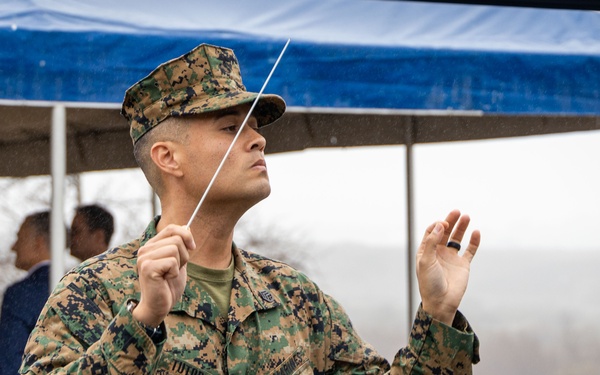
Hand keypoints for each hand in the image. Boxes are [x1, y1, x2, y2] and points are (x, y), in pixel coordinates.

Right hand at [134, 224, 194, 326]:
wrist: (158, 306)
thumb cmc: (168, 285)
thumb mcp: (178, 261)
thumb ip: (180, 245)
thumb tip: (186, 228)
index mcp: (152, 245)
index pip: (172, 228)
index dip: (186, 234)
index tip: (192, 247)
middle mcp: (145, 249)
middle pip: (177, 239)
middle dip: (184, 255)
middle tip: (175, 269)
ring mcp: (144, 258)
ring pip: (175, 249)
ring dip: (179, 264)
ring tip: (169, 275)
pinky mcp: (147, 268)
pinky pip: (172, 261)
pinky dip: (175, 272)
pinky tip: (166, 280)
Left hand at [416, 209, 479, 324]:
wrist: (441, 302)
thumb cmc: (429, 283)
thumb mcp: (426, 261)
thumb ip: (432, 242)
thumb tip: (440, 225)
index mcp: (426, 251)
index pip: (431, 232)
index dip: (437, 225)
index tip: (443, 225)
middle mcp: (439, 252)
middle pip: (445, 232)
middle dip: (450, 221)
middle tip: (457, 212)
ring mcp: (451, 258)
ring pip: (457, 238)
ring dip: (461, 227)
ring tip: (467, 216)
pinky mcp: (463, 265)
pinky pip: (470, 250)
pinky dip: (474, 241)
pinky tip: (476, 232)